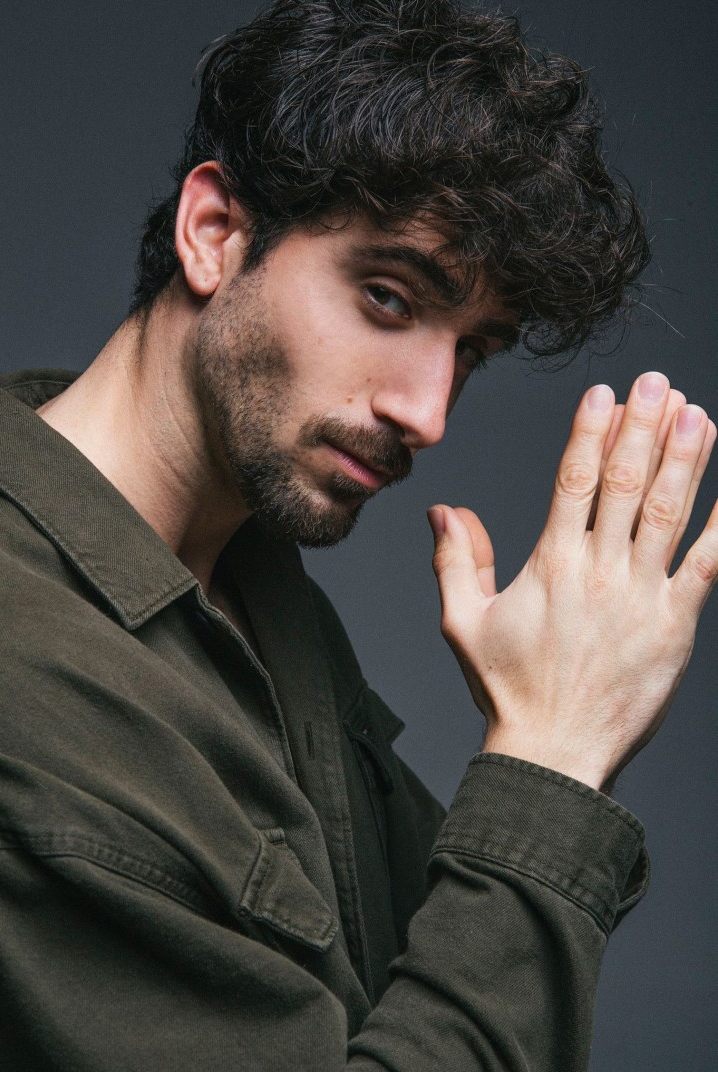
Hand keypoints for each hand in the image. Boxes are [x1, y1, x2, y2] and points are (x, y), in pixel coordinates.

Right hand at [428, 373, 716, 790]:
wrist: (553, 753)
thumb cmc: (508, 689)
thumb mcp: (463, 622)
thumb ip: (455, 560)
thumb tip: (444, 508)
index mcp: (551, 565)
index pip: (574, 481)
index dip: (590, 432)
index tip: (604, 393)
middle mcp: (599, 572)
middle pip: (625, 484)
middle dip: (642, 427)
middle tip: (656, 383)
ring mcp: (641, 597)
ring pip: (667, 514)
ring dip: (686, 461)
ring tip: (697, 415)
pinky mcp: (675, 626)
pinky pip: (706, 566)